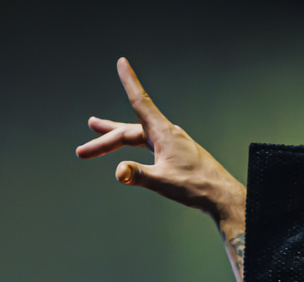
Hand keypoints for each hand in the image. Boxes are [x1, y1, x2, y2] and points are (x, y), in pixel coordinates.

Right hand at [76, 58, 244, 223]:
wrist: (221, 196)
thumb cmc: (197, 187)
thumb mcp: (163, 182)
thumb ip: (139, 175)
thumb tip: (119, 172)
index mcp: (163, 133)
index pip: (140, 102)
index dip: (129, 82)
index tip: (121, 62)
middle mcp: (167, 134)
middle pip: (129, 131)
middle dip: (104, 140)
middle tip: (81, 152)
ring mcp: (172, 144)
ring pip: (137, 137)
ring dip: (116, 140)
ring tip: (97, 132)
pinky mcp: (176, 154)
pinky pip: (148, 145)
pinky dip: (133, 147)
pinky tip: (130, 153)